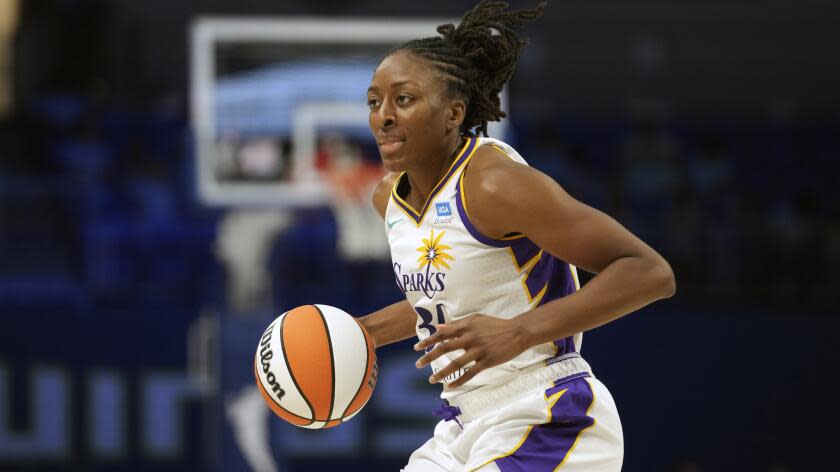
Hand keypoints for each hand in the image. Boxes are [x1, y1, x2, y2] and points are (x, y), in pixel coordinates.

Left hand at [414, 314, 528, 388]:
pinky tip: (451, 386)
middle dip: (429, 357)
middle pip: (445, 348)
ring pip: (456, 363)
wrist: (518, 332)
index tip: (417, 348)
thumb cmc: (496, 325)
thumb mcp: (476, 319)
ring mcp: (479, 350)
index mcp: (466, 326)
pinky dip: (460, 380)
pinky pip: (470, 373)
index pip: (443, 334)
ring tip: (432, 380)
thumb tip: (439, 328)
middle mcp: (470, 338)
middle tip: (418, 364)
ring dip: (442, 373)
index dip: (428, 341)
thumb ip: (457, 324)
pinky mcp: (487, 361)